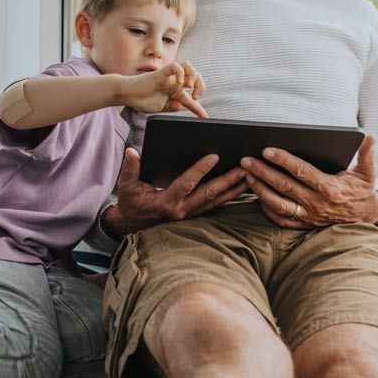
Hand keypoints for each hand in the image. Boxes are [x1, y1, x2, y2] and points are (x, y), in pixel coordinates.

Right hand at [104, 147, 247, 235]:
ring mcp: (190, 215)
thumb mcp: (126, 186)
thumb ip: (130, 169)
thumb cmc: (131, 203)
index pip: (186, 184)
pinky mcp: (195, 216)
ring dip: (235, 190)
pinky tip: (243, 189)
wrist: (132, 225)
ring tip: (251, 176)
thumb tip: (132, 151)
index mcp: (165, 202)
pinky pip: (216, 207)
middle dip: (228, 181)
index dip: (200, 170)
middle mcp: (181, 211)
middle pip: (209, 194)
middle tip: (245, 168)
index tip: (214, 156)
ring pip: (217, 202)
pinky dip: (230, 198)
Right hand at [117, 62, 206, 117]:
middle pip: (196, 76)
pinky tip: (178, 83)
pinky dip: (180, 73)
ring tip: (189, 87)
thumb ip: (173, 107)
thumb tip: (183, 105)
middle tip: (195, 97)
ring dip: (193, 76)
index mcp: (175, 92)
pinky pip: (175, 66)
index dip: (199, 109)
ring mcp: (169, 77)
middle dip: (201, 86)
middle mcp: (174, 82)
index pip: (192, 98)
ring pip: (188, 66)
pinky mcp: (161, 73)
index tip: (204, 117)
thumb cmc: (142, 100)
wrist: (128, 95)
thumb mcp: (162, 108)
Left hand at [240, 134, 377, 228]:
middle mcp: (317, 203)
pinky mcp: (305, 225)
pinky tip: (257, 196)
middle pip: (284, 186)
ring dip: (260, 190)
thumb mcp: (368, 172)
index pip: (301, 171)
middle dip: (263, 172)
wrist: (367, 218)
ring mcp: (309, 216)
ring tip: (248, 177)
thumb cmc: (363, 191)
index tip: (267, 150)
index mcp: (330, 188)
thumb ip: (366, 154)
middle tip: (246, 161)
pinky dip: (267, 208)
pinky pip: (281, 219)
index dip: (283, 160)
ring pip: (278, 204)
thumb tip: (370, 136)